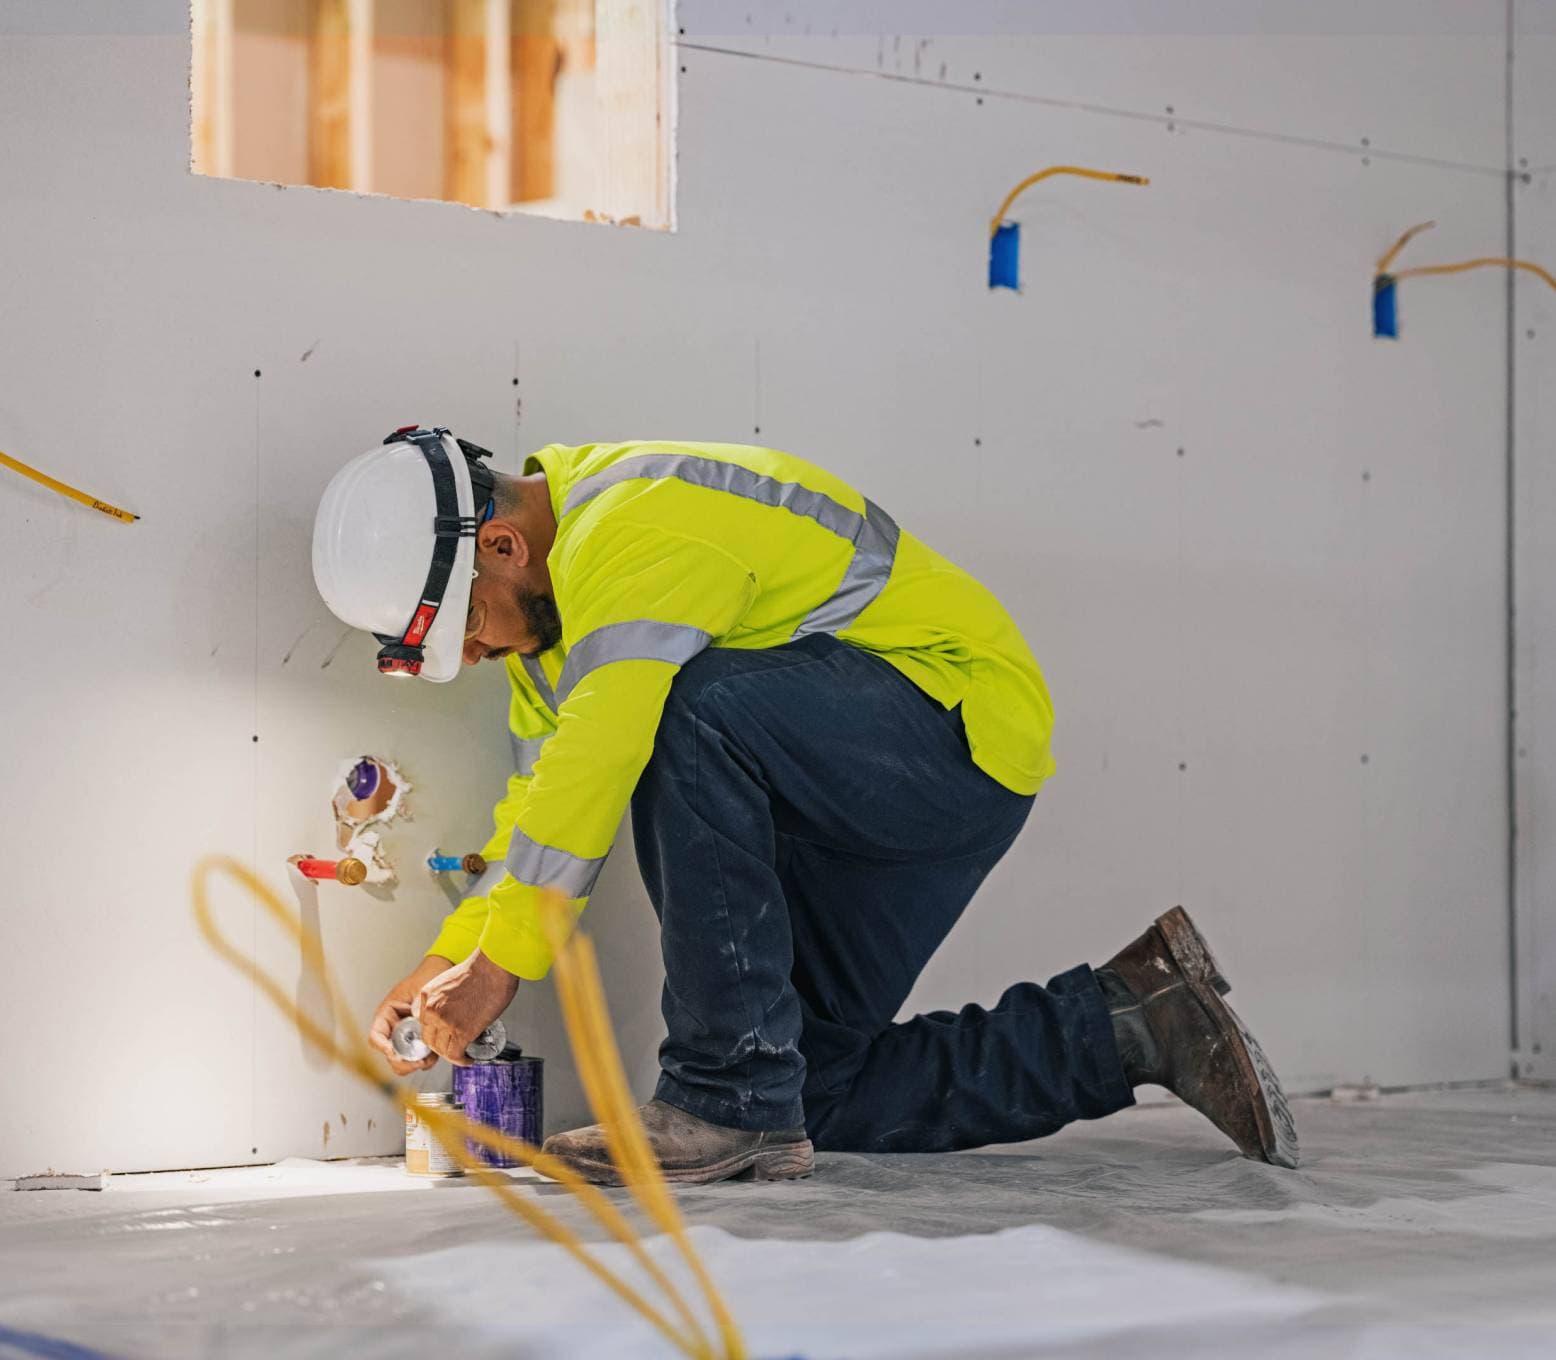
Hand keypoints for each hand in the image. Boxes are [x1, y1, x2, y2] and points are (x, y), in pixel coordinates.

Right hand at [368, 955, 453, 1075]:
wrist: (442, 975)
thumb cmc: (427, 978)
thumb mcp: (420, 990)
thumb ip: (418, 1006)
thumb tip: (418, 1020)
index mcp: (387, 1015)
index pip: (375, 1036)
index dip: (382, 1047)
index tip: (394, 1052)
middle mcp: (393, 1028)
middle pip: (389, 1054)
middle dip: (402, 1062)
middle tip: (418, 1061)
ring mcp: (406, 1037)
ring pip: (403, 1060)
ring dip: (415, 1063)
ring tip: (430, 1057)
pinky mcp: (419, 1042)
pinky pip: (418, 1058)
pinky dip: (426, 1060)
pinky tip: (435, 1053)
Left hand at [414, 951, 518, 1066]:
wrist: (493, 966)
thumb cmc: (480, 968)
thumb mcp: (448, 979)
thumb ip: (442, 997)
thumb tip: (451, 1012)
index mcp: (427, 995)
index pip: (423, 1022)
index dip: (435, 1031)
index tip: (444, 1034)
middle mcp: (432, 1010)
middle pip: (429, 1038)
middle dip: (441, 1045)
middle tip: (453, 1045)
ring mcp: (445, 1021)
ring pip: (441, 1049)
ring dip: (452, 1053)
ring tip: (462, 1053)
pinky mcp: (461, 1031)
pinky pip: (455, 1054)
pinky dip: (461, 1060)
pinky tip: (468, 1058)